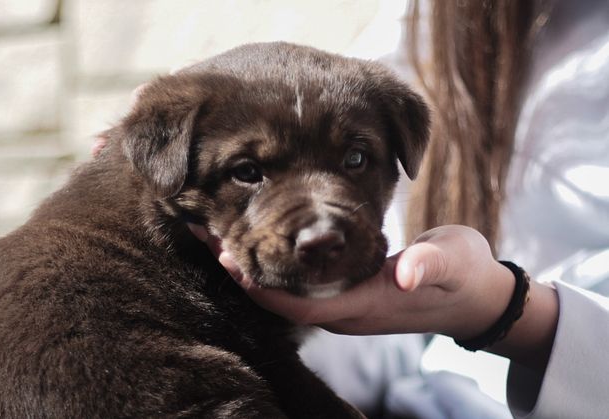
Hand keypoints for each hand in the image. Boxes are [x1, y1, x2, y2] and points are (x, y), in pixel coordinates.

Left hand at [189, 224, 513, 339]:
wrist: (475, 297)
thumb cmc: (464, 275)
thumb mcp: (454, 263)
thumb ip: (431, 266)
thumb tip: (408, 275)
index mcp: (363, 304)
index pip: (297, 303)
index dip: (259, 285)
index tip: (225, 255)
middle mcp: (344, 311)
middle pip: (278, 299)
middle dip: (239, 270)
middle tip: (201, 229)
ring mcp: (342, 304)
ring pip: (284, 291)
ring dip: (249, 265)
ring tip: (215, 228)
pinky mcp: (345, 293)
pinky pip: (297, 283)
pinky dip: (271, 262)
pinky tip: (254, 237)